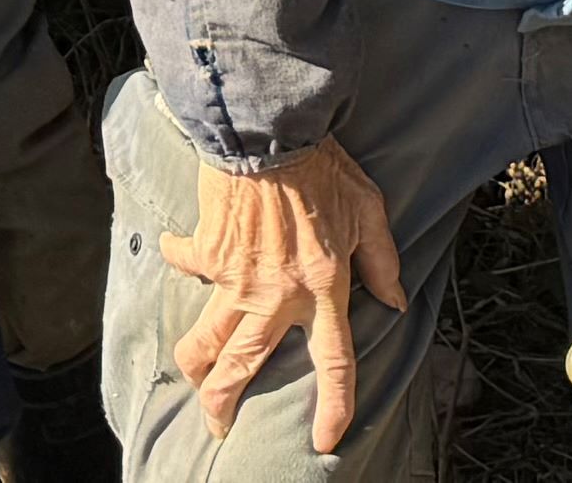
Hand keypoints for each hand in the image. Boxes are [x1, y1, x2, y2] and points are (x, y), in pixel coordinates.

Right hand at [156, 136, 406, 452]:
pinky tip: (178, 252)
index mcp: (323, 288)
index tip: (323, 441)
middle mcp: (276, 295)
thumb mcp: (369, 209)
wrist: (269, 130)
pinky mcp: (208, 250)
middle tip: (220, 426)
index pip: (334, 361)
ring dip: (195, 363)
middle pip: (245, 366)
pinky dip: (180, 258)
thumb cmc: (324, 166)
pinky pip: (187, 263)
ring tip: (192, 376)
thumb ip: (382, 260)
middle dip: (225, 403)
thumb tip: (394, 300)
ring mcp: (236, 277)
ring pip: (207, 338)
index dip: (332, 406)